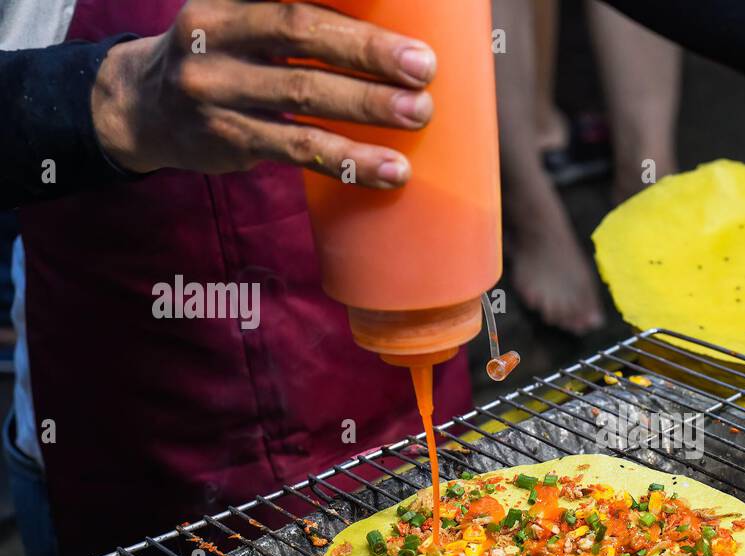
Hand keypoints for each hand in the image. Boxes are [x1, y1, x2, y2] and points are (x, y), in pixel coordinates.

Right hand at [91, 0, 437, 188]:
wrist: (140, 108)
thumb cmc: (219, 55)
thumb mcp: (239, 17)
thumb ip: (291, 15)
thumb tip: (384, 31)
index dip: (344, 8)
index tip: (402, 12)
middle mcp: (215, 34)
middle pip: (300, 35)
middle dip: (368, 51)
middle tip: (422, 66)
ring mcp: (217, 89)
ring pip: (303, 96)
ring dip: (368, 107)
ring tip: (418, 113)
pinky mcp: (229, 139)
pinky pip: (300, 150)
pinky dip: (351, 161)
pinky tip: (390, 169)